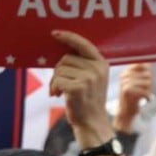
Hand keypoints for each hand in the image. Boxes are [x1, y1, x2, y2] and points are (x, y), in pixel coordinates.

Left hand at [49, 30, 114, 148]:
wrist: (92, 122)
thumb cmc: (86, 99)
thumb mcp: (90, 78)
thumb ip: (81, 64)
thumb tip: (61, 50)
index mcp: (101, 63)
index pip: (83, 44)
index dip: (68, 37)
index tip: (54, 33)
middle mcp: (97, 68)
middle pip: (65, 58)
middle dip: (58, 71)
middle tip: (61, 84)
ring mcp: (89, 78)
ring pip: (59, 70)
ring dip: (55, 81)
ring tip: (62, 91)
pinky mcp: (79, 87)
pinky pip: (57, 81)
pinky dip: (53, 88)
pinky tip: (58, 96)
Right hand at [113, 63, 151, 132]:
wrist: (125, 112)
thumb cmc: (134, 97)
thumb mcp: (138, 83)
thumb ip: (144, 74)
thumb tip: (152, 65)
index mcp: (126, 72)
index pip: (141, 64)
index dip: (149, 69)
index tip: (152, 77)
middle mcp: (124, 75)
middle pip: (147, 74)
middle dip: (151, 82)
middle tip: (149, 90)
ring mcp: (124, 82)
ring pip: (147, 82)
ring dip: (150, 89)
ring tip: (147, 94)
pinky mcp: (126, 90)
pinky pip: (144, 90)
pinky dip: (148, 96)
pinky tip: (147, 99)